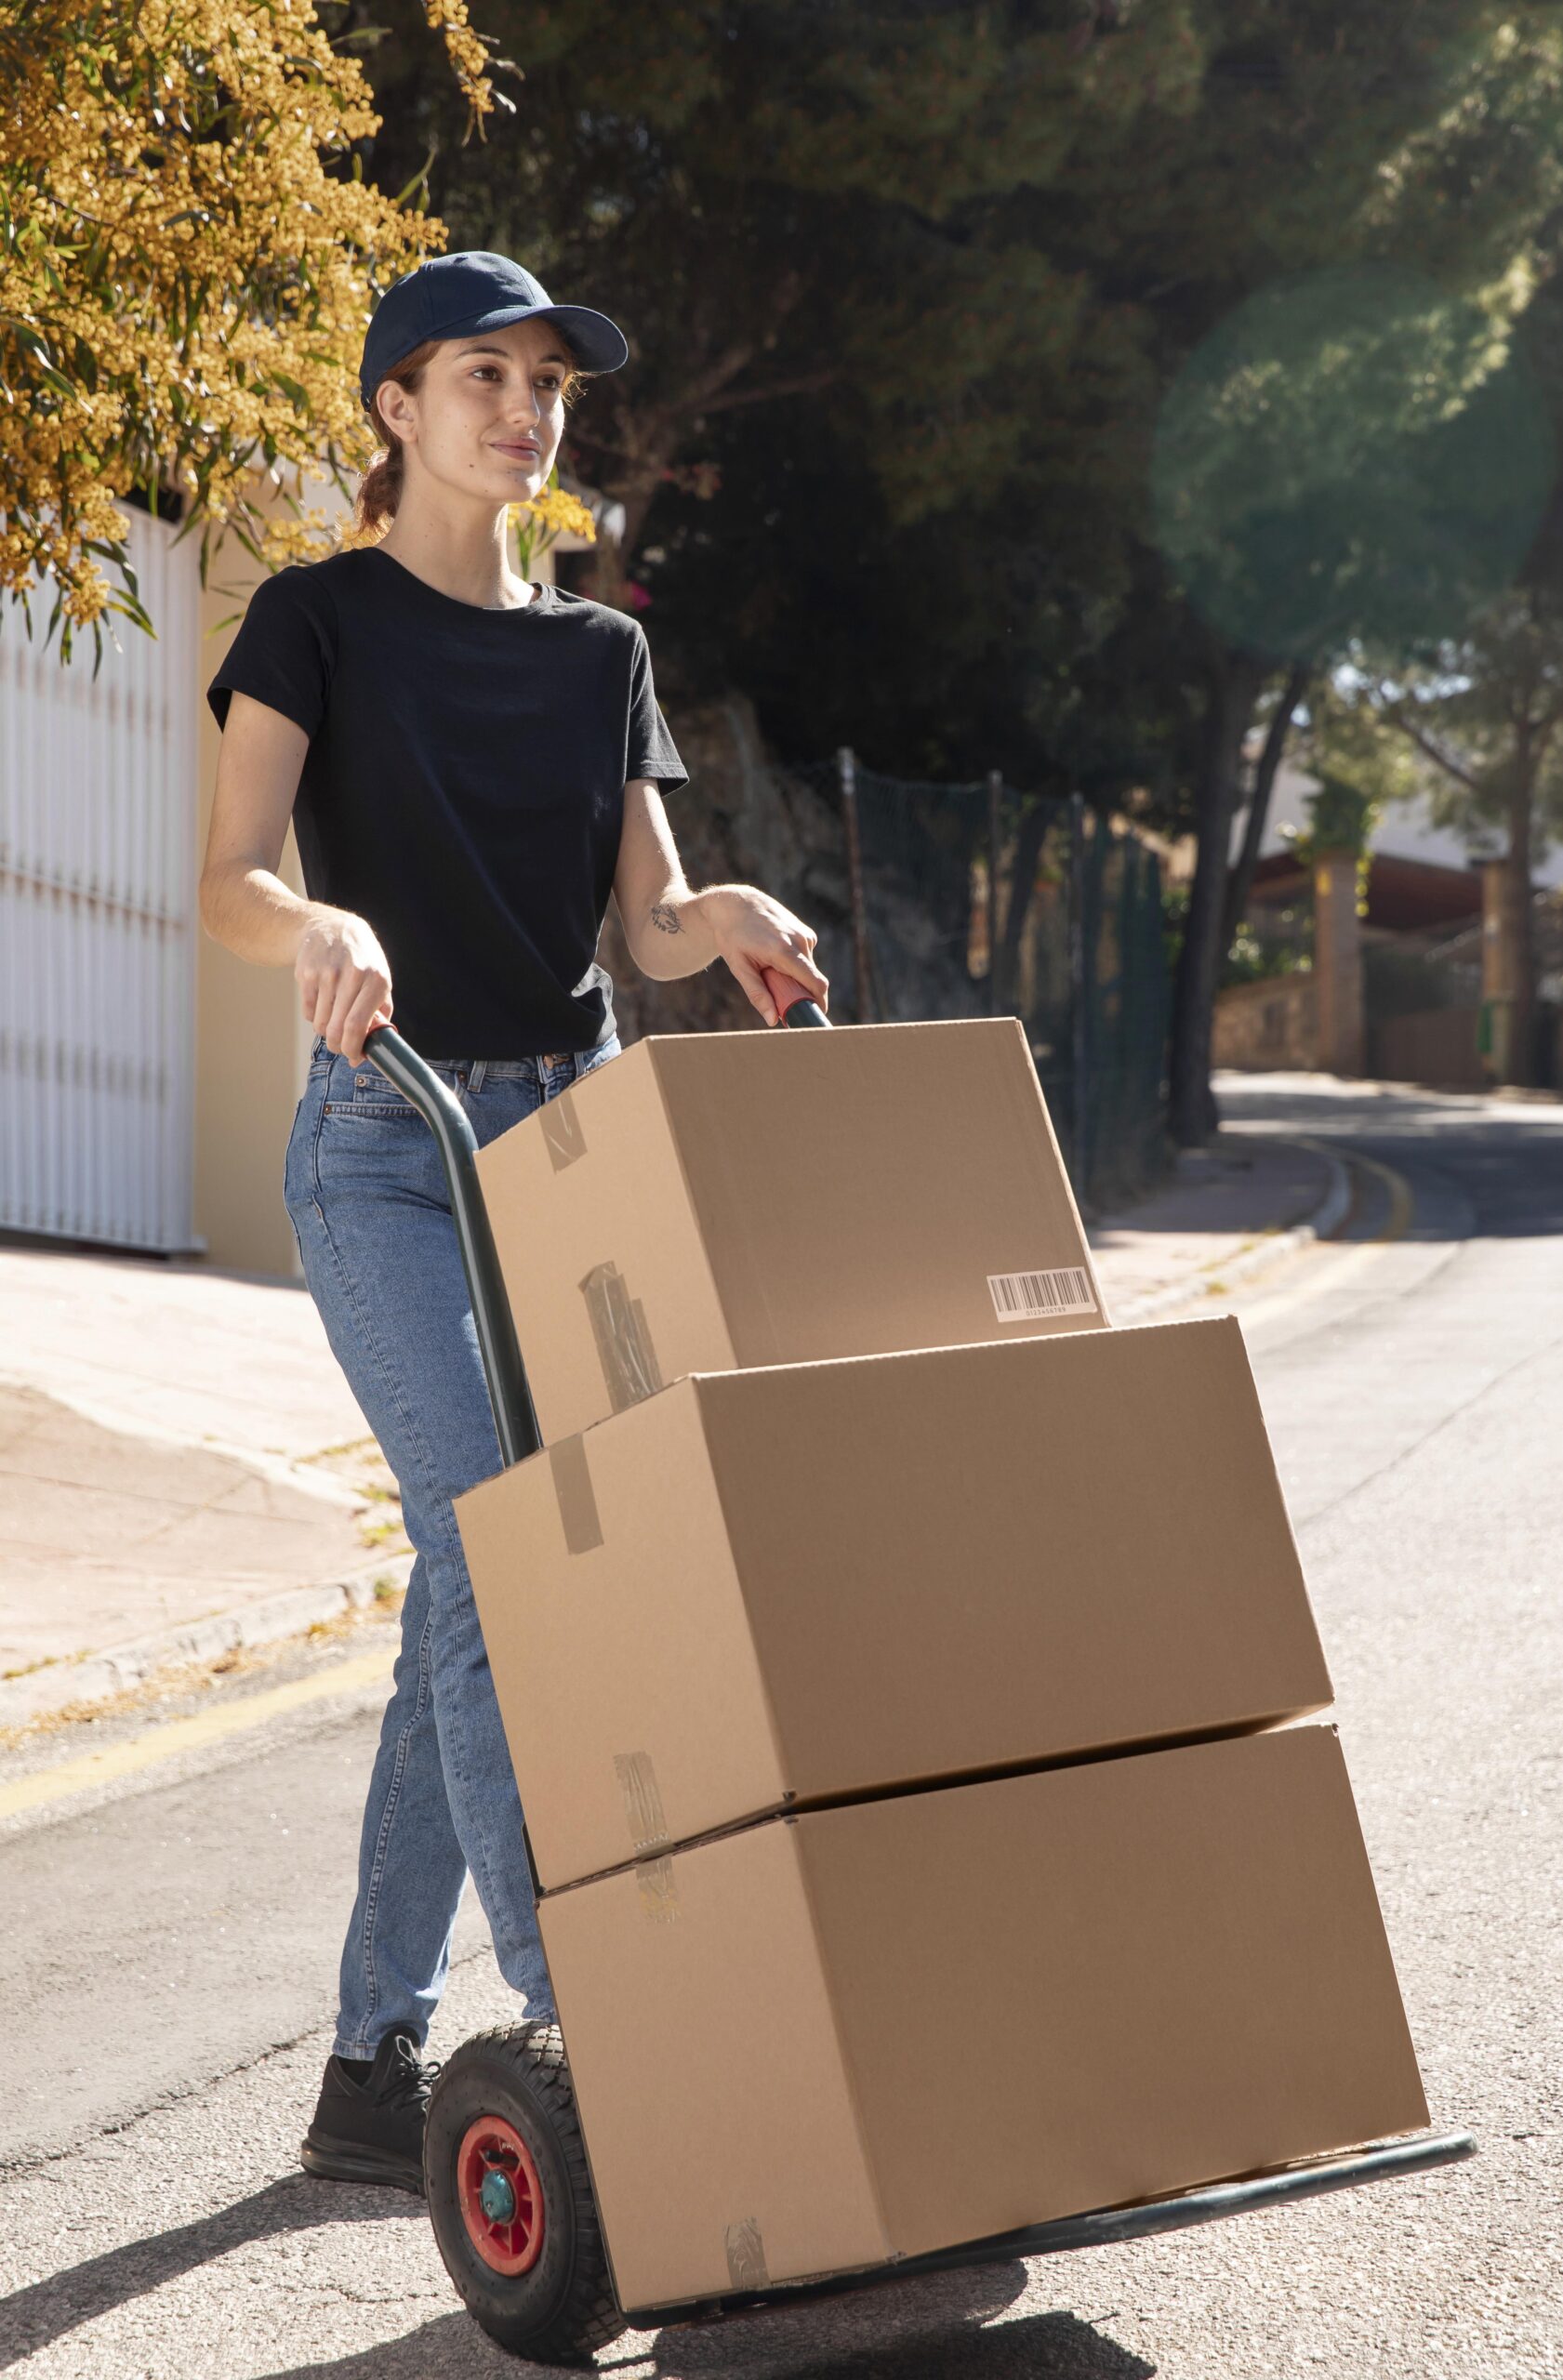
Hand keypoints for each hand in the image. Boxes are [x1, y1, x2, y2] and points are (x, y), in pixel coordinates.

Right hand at [296, 910, 393, 1064]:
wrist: (332, 928)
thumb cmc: (362, 961)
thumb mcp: (380, 980)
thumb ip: (380, 1014)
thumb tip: (372, 1050)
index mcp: (376, 980)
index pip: (357, 1026)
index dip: (352, 1048)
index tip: (352, 1056)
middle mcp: (351, 975)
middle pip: (337, 1029)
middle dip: (338, 1046)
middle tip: (339, 1048)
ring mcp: (326, 974)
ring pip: (321, 1023)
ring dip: (326, 1030)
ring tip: (333, 1019)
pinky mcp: (306, 974)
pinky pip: (309, 1012)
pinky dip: (315, 1017)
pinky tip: (323, 1004)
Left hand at [698, 886, 829, 1024]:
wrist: (735, 904)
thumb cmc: (733, 936)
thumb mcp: (739, 967)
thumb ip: (757, 994)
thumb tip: (773, 1020)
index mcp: (784, 951)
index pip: (816, 983)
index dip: (819, 1003)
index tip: (814, 1016)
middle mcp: (800, 941)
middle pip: (813, 979)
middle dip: (801, 993)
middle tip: (779, 995)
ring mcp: (805, 934)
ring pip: (809, 968)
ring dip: (796, 977)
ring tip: (771, 969)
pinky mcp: (805, 932)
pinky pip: (806, 957)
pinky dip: (795, 964)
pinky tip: (776, 956)